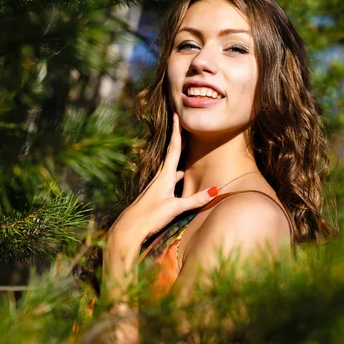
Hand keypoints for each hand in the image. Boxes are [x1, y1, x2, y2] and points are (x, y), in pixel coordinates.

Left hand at [108, 113, 217, 247]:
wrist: (128, 230)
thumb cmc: (149, 217)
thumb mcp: (174, 208)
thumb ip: (194, 200)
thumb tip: (215, 190)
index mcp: (165, 176)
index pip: (174, 149)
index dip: (177, 131)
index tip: (177, 114)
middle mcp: (161, 177)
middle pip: (173, 153)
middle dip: (180, 138)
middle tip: (185, 123)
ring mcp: (158, 186)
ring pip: (173, 165)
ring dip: (181, 154)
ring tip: (189, 146)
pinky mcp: (158, 195)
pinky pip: (172, 177)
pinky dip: (180, 171)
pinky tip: (183, 176)